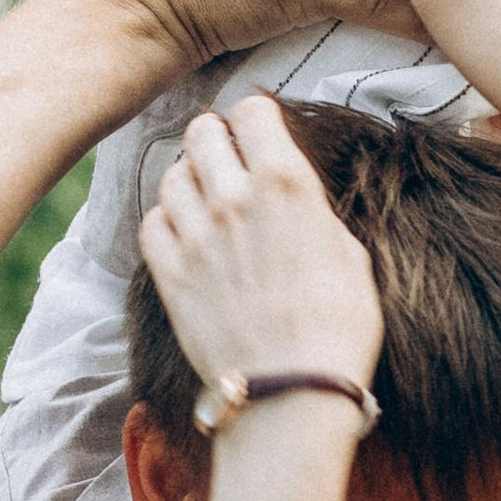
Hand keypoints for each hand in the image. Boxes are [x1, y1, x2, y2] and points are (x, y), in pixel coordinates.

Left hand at [139, 96, 385, 402]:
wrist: (294, 389)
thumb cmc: (339, 327)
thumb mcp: (349, 254)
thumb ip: (312, 212)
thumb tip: (297, 200)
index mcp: (285, 183)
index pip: (252, 112)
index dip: (257, 119)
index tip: (261, 132)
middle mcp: (233, 198)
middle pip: (202, 133)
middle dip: (215, 139)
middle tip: (226, 157)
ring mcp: (195, 235)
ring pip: (172, 176)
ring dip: (189, 179)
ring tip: (204, 198)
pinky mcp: (170, 274)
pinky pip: (151, 224)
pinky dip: (165, 221)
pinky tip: (184, 234)